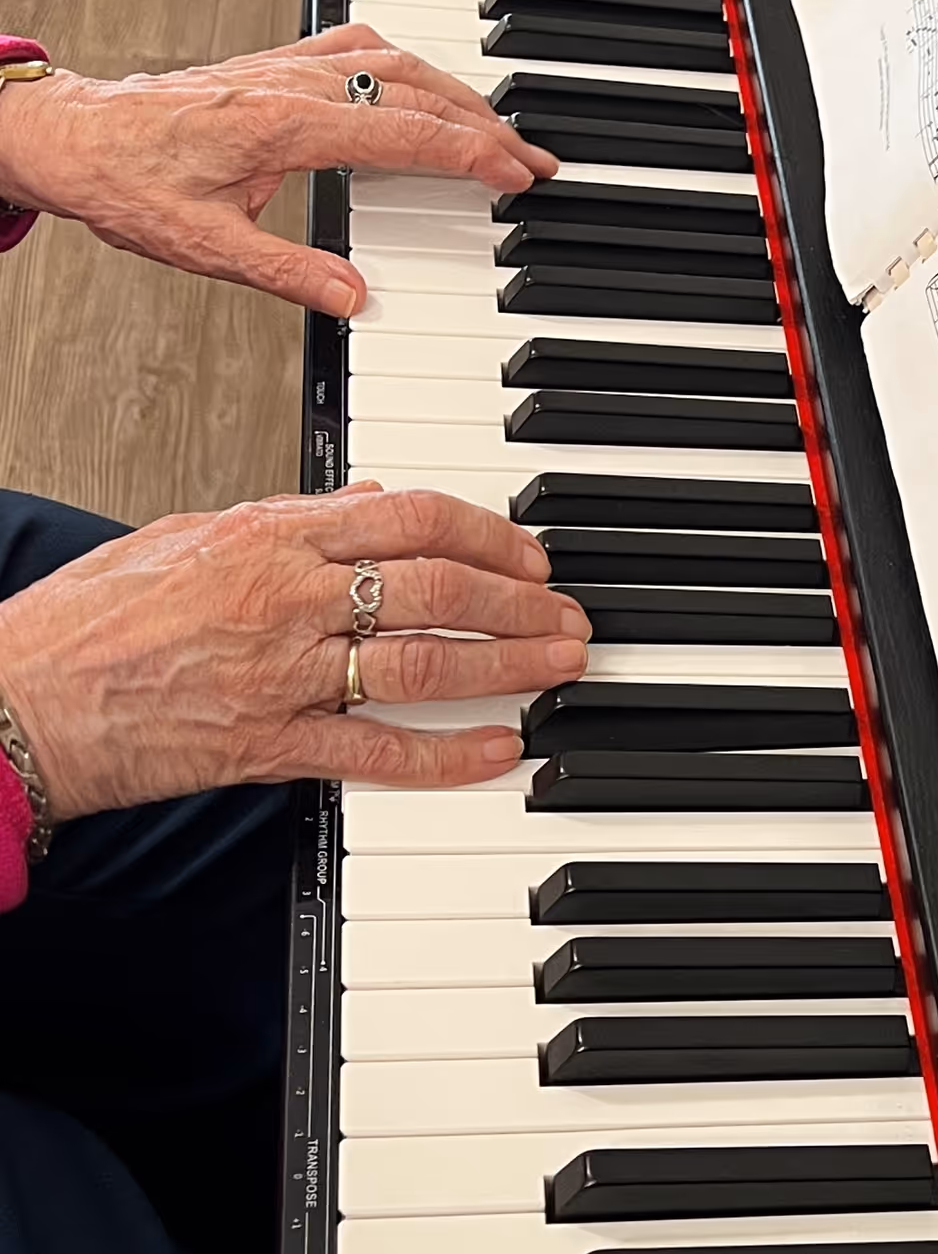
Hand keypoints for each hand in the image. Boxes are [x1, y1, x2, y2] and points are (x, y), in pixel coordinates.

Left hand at [0, 25, 558, 315]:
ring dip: (458, 94)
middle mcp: (293, 84)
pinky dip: (412, 67)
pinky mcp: (279, 63)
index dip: (470, 153)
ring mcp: (288, 66)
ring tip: (500, 130)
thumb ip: (287, 273)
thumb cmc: (128, 184)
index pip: (403, 133)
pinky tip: (429, 84)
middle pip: (416, 92)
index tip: (518, 173)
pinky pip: (364, 48)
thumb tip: (353, 298)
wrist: (74, 136)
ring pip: (397, 62)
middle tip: (535, 159)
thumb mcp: (205, 246)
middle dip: (486, 126)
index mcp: (284, 124)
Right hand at [0, 484, 590, 818]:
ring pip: (421, 661)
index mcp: (270, 538)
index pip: (410, 517)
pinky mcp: (269, 745)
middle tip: (567, 612)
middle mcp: (287, 598)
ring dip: (506, 664)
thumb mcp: (187, 534)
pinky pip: (375, 750)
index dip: (486, 532)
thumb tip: (367, 500)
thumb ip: (284, 516)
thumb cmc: (89, 621)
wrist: (21, 698)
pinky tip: (498, 749)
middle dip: (519, 600)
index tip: (527, 551)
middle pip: (436, 586)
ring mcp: (283, 674)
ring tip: (558, 665)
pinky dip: (444, 753)